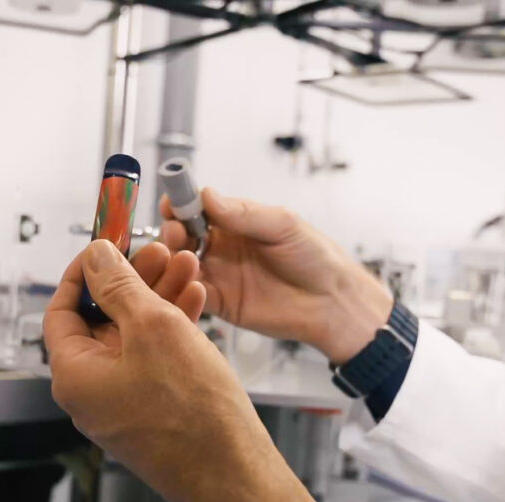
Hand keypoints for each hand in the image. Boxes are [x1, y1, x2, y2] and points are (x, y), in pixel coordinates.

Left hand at [45, 240, 319, 501]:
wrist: (235, 473)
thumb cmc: (193, 417)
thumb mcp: (153, 327)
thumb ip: (119, 285)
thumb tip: (96, 257)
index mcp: (74, 375)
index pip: (61, 309)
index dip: (83, 272)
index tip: (106, 247)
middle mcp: (91, 391)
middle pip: (101, 318)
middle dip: (132, 279)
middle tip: (157, 251)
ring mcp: (122, 401)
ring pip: (133, 335)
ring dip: (157, 297)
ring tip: (186, 267)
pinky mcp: (151, 409)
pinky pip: (153, 357)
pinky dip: (171, 327)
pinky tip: (195, 302)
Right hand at [160, 188, 391, 363]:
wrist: (333, 302)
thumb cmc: (316, 258)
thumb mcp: (283, 225)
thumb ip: (244, 214)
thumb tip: (207, 195)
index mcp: (236, 222)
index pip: (198, 208)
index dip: (181, 204)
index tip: (171, 203)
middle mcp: (222, 246)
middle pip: (182, 235)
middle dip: (172, 230)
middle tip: (175, 232)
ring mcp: (219, 274)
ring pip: (181, 264)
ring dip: (172, 258)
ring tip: (179, 255)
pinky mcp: (220, 303)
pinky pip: (192, 294)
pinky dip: (183, 287)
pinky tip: (190, 281)